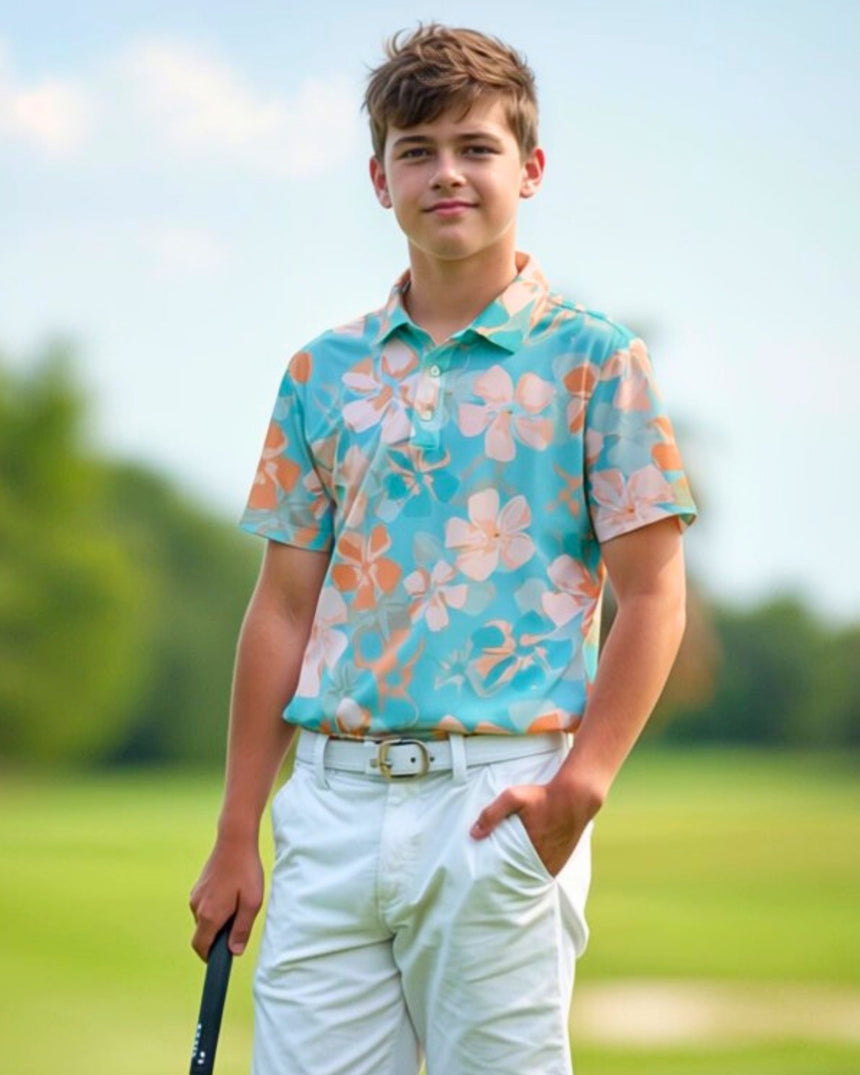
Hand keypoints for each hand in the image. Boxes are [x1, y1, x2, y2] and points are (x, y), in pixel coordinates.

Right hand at [189, 837, 263, 960]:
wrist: (235, 840)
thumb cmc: (246, 871)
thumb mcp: (252, 903)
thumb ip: (242, 930)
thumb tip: (234, 951)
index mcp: (209, 915)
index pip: (201, 947)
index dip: (209, 958)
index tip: (221, 960)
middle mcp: (197, 907)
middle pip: (203, 934)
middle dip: (218, 936)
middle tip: (239, 923)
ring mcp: (195, 895)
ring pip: (204, 919)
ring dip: (218, 920)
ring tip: (238, 903)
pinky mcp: (198, 886)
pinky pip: (205, 906)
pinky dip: (216, 907)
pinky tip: (232, 892)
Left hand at [470, 772, 603, 876]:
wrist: (576, 796)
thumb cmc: (542, 796)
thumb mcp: (513, 797)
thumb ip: (492, 814)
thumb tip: (473, 834)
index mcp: (528, 851)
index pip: (507, 873)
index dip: (496, 876)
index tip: (485, 876)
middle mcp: (542, 861)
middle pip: (519, 877)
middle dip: (507, 877)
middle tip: (494, 877)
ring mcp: (555, 862)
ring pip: (533, 876)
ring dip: (522, 874)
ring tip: (509, 873)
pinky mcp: (563, 858)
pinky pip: (546, 871)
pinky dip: (536, 870)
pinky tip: (527, 866)